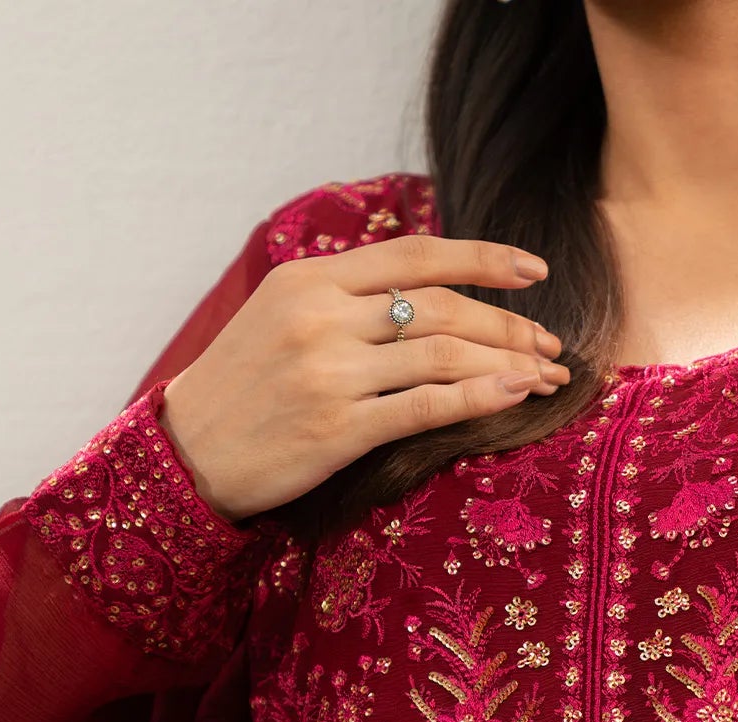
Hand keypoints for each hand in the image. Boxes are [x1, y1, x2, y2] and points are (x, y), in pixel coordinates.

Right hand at [158, 232, 570, 521]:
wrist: (186, 451)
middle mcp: (322, 317)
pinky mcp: (337, 430)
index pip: (415, 255)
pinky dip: (478, 398)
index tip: (534, 270)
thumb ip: (344, 295)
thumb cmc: (243, 386)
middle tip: (550, 343)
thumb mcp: (281, 314)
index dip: (483, 257)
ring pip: (442, 354)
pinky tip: (515, 395)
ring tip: (545, 376)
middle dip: (509, 323)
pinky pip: (425, 406)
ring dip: (507, 363)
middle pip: (440, 306)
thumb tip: (422, 287)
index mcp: (310, 279)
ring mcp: (329, 373)